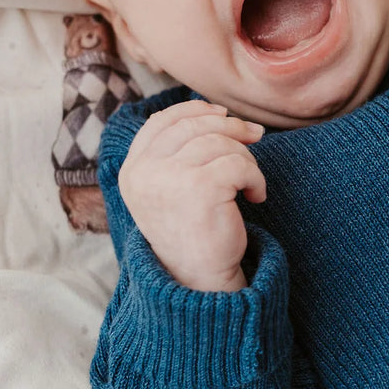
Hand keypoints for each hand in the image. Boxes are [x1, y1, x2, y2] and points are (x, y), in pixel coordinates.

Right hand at [117, 99, 266, 291]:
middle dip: (230, 126)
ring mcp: (169, 178)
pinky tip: (256, 196)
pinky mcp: (200, 187)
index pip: (160, 122)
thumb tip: (217, 112)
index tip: (222, 114)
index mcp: (132, 170)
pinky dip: (256, 177)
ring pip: (220, 142)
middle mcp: (144, 172)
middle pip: (194, 125)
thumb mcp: (170, 189)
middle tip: (255, 135)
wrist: (200, 279)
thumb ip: (176, 154)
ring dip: (245, 157)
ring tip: (249, 181)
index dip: (194, 110)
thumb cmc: (191, 231)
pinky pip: (239, 163)